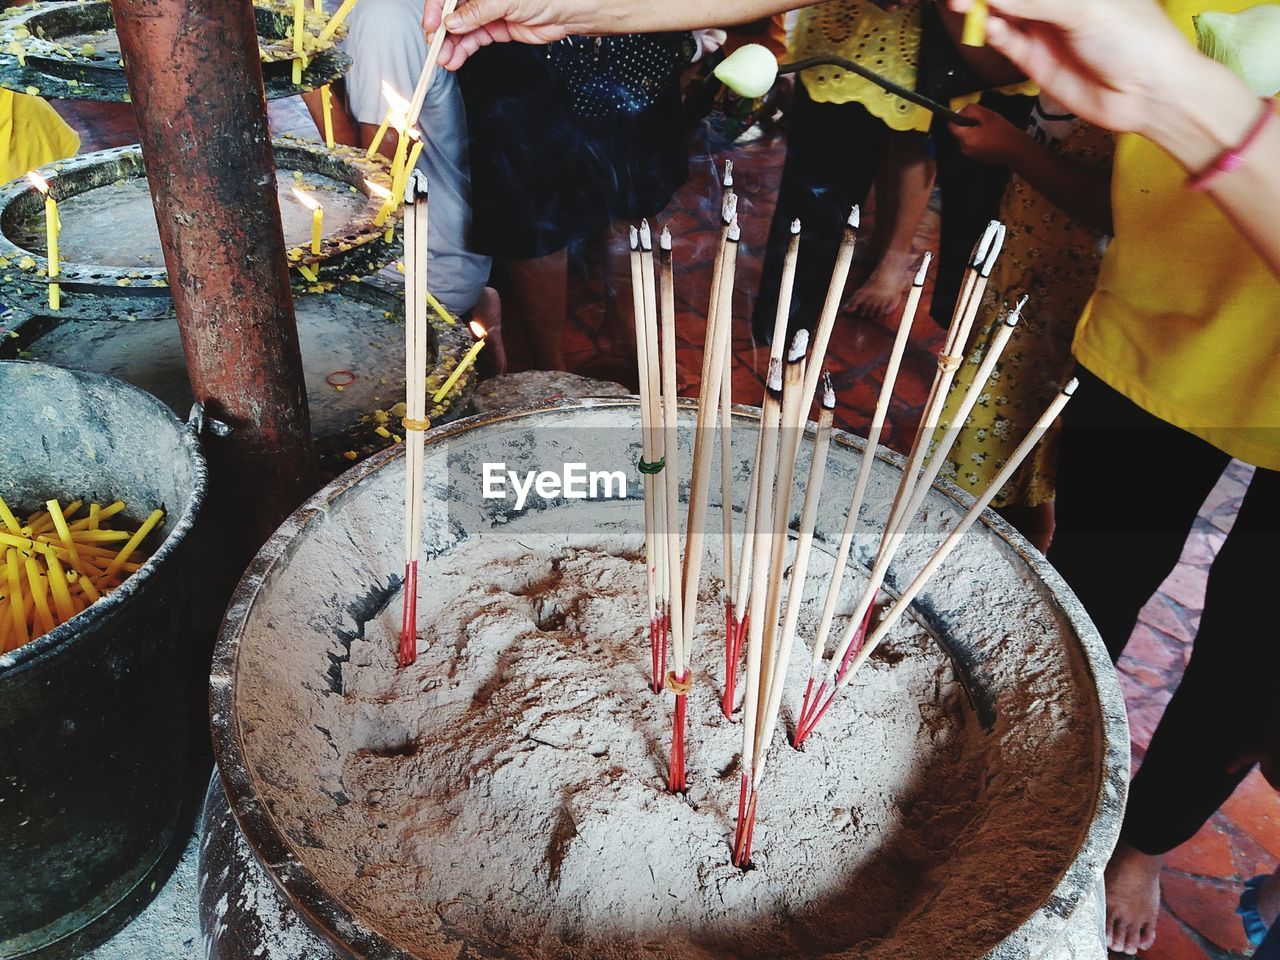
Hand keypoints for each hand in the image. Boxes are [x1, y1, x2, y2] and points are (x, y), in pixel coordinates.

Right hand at [423, 0, 579, 69]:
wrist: (566, 12)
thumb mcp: (505, 0)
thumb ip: (476, 11)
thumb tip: (452, 22)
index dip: (435, 9)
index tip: (431, 26)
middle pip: (451, 13)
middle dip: (441, 32)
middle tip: (436, 49)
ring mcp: (487, 12)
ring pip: (460, 29)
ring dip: (450, 46)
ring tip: (445, 60)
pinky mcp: (495, 28)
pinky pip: (473, 39)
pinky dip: (463, 50)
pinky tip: (455, 59)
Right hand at [946, 0, 1192, 136]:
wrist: (1146, 92)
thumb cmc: (1135, 39)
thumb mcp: (1084, 8)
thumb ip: (1035, 0)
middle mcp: (1058, 5)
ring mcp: (1045, 31)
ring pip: (1004, 14)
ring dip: (983, 9)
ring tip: (964, 5)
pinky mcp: (1036, 62)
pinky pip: (1007, 42)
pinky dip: (995, 33)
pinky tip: (990, 27)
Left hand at [949, 103, 1025, 163]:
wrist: (1016, 150)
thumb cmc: (1004, 133)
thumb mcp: (987, 115)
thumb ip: (971, 110)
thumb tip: (960, 111)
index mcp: (966, 138)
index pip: (951, 125)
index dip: (958, 117)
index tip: (968, 114)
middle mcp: (964, 148)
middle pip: (958, 131)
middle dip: (967, 124)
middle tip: (983, 121)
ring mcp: (969, 154)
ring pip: (965, 137)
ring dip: (973, 131)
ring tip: (988, 129)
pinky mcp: (975, 157)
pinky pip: (971, 143)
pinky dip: (977, 138)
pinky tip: (989, 137)